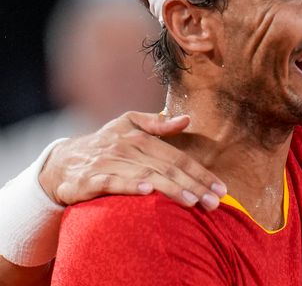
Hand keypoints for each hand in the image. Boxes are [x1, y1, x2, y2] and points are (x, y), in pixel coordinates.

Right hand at [38, 112, 226, 209]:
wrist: (59, 163)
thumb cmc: (103, 145)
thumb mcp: (127, 126)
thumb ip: (157, 124)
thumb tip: (186, 119)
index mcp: (140, 138)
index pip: (178, 157)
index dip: (201, 173)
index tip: (221, 188)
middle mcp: (127, 148)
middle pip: (167, 168)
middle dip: (194, 186)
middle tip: (214, 202)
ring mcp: (108, 163)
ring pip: (145, 175)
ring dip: (170, 189)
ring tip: (192, 201)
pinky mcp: (88, 179)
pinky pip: (111, 182)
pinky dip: (128, 185)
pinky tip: (147, 192)